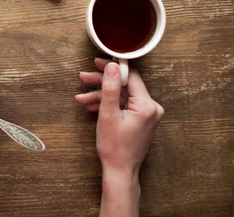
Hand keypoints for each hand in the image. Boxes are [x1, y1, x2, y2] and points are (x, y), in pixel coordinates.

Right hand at [75, 58, 163, 215]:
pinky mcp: (141, 119)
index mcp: (146, 105)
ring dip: (101, 96)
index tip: (96, 63)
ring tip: (82, 99)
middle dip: (102, 83)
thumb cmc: (114, 147)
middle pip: (124, 86)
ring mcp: (147, 114)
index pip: (130, 77)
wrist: (119, 171)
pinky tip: (92, 106)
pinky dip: (108, 105)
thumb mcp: (108, 114)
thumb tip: (112, 66)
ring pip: (121, 96)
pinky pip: (123, 105)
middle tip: (83, 78)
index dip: (112, 68)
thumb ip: (110, 88)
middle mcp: (151, 108)